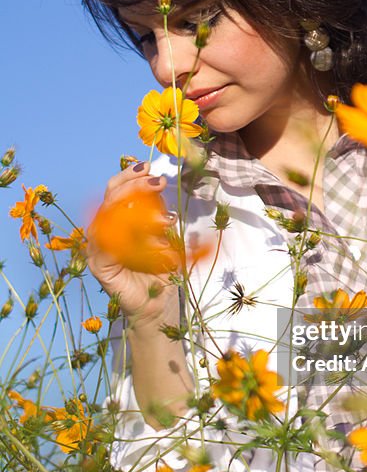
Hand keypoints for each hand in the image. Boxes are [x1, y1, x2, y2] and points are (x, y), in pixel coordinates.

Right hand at [86, 161, 179, 324]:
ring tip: (164, 219)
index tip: (149, 167)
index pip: (115, 190)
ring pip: (109, 218)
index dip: (129, 176)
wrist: (158, 305)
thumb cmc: (161, 269)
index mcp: (114, 220)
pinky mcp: (99, 266)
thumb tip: (159, 184)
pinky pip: (110, 245)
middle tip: (157, 182)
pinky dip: (133, 240)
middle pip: (109, 198)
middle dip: (134, 185)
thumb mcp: (165, 235)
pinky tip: (155, 240)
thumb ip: (158, 213)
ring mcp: (97, 248)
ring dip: (138, 213)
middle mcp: (102, 231)